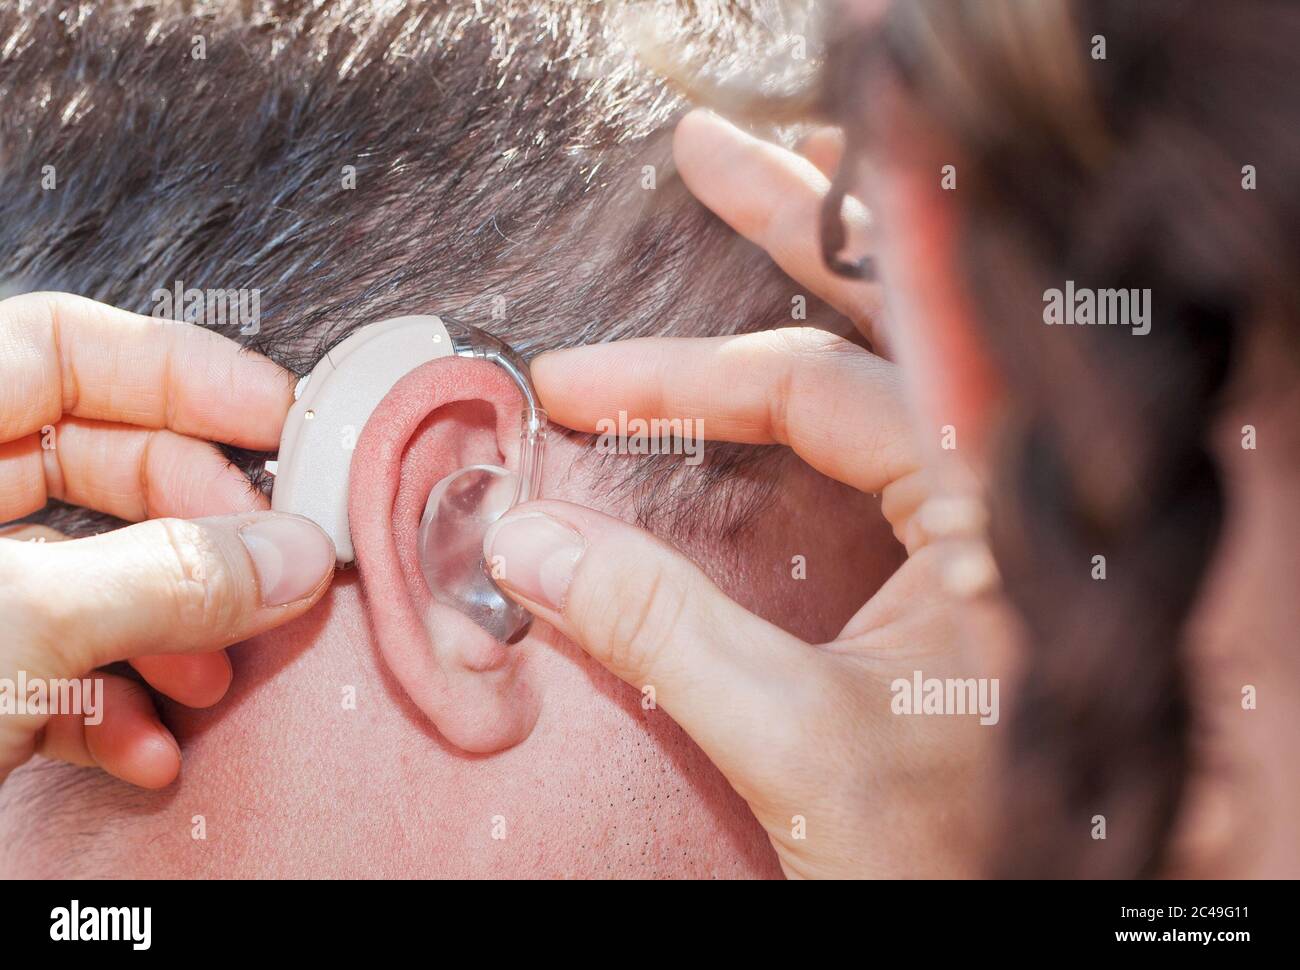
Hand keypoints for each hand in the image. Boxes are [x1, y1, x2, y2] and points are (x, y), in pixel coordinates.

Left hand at [0, 293, 334, 788]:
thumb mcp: (12, 626)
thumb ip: (168, 578)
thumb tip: (292, 552)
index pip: (64, 346)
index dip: (184, 372)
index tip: (279, 419)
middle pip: (98, 462)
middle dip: (197, 522)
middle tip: (272, 562)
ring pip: (92, 568)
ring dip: (172, 628)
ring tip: (214, 677)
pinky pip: (59, 657)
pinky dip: (113, 703)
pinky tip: (143, 747)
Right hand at [484, 111, 993, 877]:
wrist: (1034, 917)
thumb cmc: (952, 850)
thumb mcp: (789, 739)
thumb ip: (656, 630)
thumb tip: (522, 543)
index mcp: (998, 508)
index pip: (819, 389)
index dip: (679, 376)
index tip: (571, 383)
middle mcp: (1016, 486)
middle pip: (900, 312)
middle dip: (797, 223)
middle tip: (707, 152)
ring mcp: (1000, 511)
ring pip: (910, 356)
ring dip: (828, 276)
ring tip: (756, 194)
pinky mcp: (971, 550)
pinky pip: (903, 430)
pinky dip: (839, 378)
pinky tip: (786, 359)